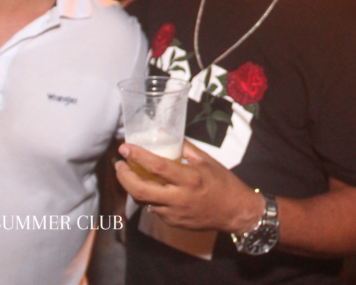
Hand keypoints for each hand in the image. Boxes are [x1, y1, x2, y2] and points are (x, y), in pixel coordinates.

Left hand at [114, 141, 262, 233]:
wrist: (236, 212)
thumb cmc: (223, 182)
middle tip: (119, 165)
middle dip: (124, 177)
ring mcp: (175, 213)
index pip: (157, 167)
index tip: (124, 148)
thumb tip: (162, 132)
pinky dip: (148, 197)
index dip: (137, 156)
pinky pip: (154, 209)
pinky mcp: (173, 222)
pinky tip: (149, 187)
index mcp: (189, 178)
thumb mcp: (206, 160)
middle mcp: (180, 197)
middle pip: (140, 190)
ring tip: (129, 174)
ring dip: (132, 187)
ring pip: (143, 201)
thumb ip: (183, 147)